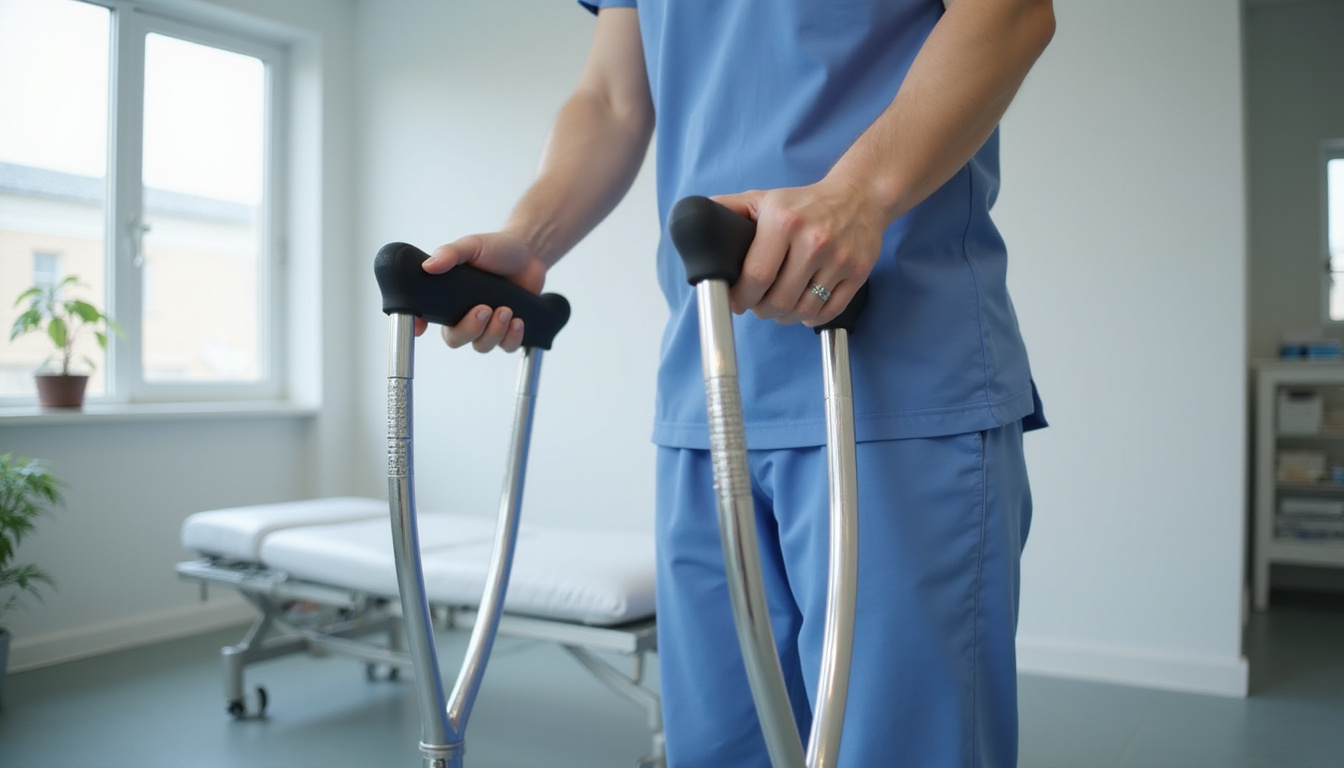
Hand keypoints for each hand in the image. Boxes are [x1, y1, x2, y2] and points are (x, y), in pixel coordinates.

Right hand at [416, 231, 546, 352]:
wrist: (528, 253)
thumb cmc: (495, 249)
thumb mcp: (471, 246)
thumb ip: (450, 253)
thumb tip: (429, 266)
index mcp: (449, 298)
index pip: (426, 317)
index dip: (418, 326)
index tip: (420, 328)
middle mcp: (465, 315)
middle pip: (455, 339)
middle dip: (469, 329)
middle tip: (484, 309)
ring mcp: (487, 326)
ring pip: (482, 345)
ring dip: (494, 332)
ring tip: (506, 310)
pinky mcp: (509, 330)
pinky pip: (507, 346)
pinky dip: (512, 338)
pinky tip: (518, 321)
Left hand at [713, 178, 887, 326]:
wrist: (859, 196)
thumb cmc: (805, 203)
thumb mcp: (764, 198)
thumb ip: (729, 209)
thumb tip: (696, 218)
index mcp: (783, 222)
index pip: (756, 276)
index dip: (741, 297)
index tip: (736, 301)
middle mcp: (813, 240)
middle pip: (778, 300)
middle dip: (761, 309)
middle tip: (758, 304)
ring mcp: (838, 258)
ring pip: (803, 310)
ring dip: (785, 316)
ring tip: (779, 306)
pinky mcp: (858, 272)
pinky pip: (829, 311)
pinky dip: (812, 318)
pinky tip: (803, 308)